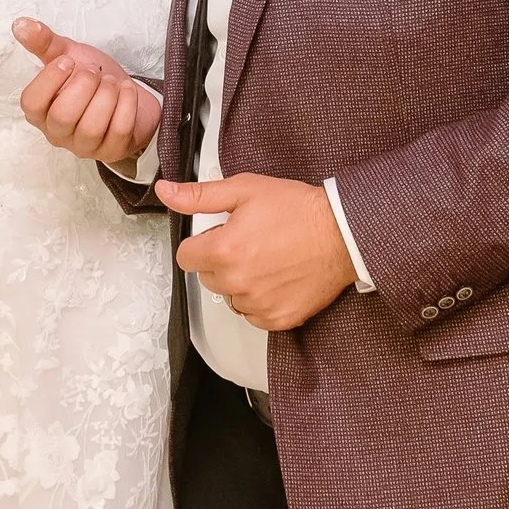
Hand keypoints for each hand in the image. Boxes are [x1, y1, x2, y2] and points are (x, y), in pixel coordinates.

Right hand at [13, 17, 160, 164]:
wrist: (125, 94)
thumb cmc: (92, 78)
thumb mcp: (68, 54)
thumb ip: (44, 42)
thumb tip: (20, 24)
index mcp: (40, 110)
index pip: (31, 103)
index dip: (50, 80)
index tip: (68, 61)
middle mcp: (58, 133)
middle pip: (62, 116)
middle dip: (84, 86)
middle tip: (94, 71)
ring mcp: (84, 146)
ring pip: (92, 127)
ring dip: (107, 95)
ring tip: (111, 82)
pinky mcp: (111, 151)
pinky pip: (119, 130)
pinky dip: (127, 103)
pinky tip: (126, 90)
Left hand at [165, 174, 353, 329]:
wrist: (342, 233)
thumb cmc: (298, 209)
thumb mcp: (244, 190)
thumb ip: (199, 196)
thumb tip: (166, 193)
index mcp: (223, 250)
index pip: (186, 257)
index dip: (201, 243)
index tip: (219, 236)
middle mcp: (237, 282)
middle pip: (208, 277)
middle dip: (221, 261)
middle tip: (250, 243)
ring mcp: (258, 303)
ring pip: (230, 297)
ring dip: (240, 282)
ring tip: (267, 260)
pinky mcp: (278, 319)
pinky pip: (253, 315)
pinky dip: (260, 301)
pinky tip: (276, 279)